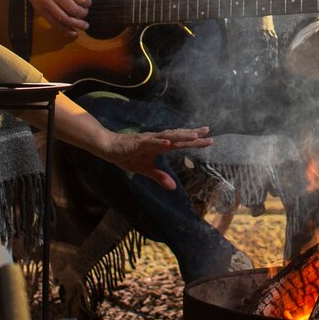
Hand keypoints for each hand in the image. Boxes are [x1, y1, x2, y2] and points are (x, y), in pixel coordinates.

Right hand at [13, 0, 101, 34]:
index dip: (88, 3)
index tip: (88, 3)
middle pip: (73, 9)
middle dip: (83, 13)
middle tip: (85, 13)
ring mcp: (46, 2)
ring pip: (64, 18)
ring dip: (76, 24)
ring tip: (84, 26)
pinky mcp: (40, 10)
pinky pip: (53, 23)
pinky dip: (64, 29)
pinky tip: (72, 32)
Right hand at [99, 126, 213, 189]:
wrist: (110, 148)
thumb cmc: (128, 156)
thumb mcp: (145, 170)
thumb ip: (160, 177)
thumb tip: (174, 187)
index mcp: (160, 145)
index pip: (180, 142)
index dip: (194, 141)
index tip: (208, 138)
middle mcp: (157, 140)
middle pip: (178, 137)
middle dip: (193, 135)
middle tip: (208, 132)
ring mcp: (149, 140)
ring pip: (167, 137)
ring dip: (181, 136)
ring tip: (194, 136)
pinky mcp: (138, 143)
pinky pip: (151, 143)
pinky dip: (160, 142)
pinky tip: (168, 142)